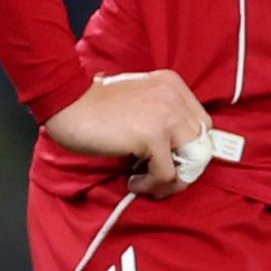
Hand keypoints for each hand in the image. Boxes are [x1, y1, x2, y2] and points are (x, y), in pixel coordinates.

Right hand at [45, 70, 214, 197]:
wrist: (67, 103)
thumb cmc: (94, 106)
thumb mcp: (138, 100)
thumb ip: (159, 115)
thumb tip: (176, 152)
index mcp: (173, 85)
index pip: (202, 124)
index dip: (190, 150)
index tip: (170, 163)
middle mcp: (175, 96)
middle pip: (203, 144)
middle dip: (185, 168)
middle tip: (160, 179)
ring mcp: (166, 115)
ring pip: (192, 162)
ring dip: (172, 182)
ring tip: (147, 183)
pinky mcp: (153, 135)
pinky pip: (167, 174)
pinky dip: (151, 185)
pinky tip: (132, 181)